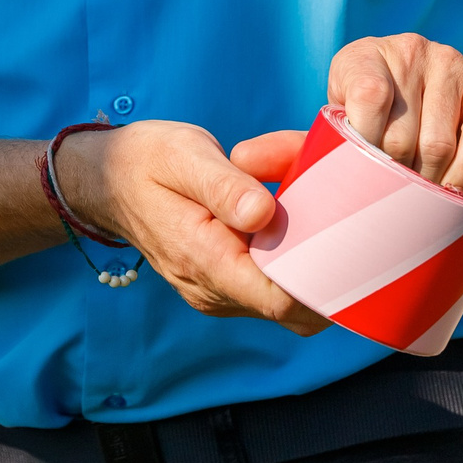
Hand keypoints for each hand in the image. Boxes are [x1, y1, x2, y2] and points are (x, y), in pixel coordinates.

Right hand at [57, 121, 327, 333]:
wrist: (108, 181)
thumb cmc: (147, 161)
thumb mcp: (183, 156)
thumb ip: (224, 186)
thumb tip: (265, 214)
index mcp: (205, 260)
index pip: (280, 300)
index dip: (324, 283)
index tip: (354, 247)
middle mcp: (216, 290)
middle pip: (296, 305)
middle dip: (328, 266)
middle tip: (343, 210)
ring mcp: (222, 293)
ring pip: (290, 296)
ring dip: (312, 256)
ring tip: (313, 199)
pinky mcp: (228, 283)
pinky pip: (274, 282)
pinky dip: (294, 253)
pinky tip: (295, 209)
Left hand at [325, 33, 462, 192]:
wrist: (432, 86)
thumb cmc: (376, 112)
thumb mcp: (345, 114)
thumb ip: (330, 137)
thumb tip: (314, 164)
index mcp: (364, 58)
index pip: (367, 96)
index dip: (366, 143)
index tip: (365, 172)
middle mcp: (408, 51)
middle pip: (401, 135)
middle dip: (397, 176)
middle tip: (394, 192)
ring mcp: (450, 64)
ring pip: (438, 144)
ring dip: (429, 181)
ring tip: (421, 191)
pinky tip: (453, 185)